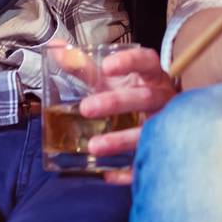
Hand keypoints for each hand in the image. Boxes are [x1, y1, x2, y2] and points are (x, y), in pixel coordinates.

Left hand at [82, 45, 176, 185]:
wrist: (166, 119)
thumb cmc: (131, 93)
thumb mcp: (112, 80)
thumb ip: (85, 67)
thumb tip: (55, 47)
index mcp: (152, 76)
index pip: (147, 62)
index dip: (130, 62)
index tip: (106, 66)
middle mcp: (162, 98)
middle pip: (145, 97)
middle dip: (117, 102)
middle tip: (86, 108)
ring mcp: (165, 125)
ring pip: (148, 131)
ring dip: (121, 139)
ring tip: (93, 146)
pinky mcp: (162, 151)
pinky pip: (147, 162)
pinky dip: (129, 170)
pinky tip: (108, 174)